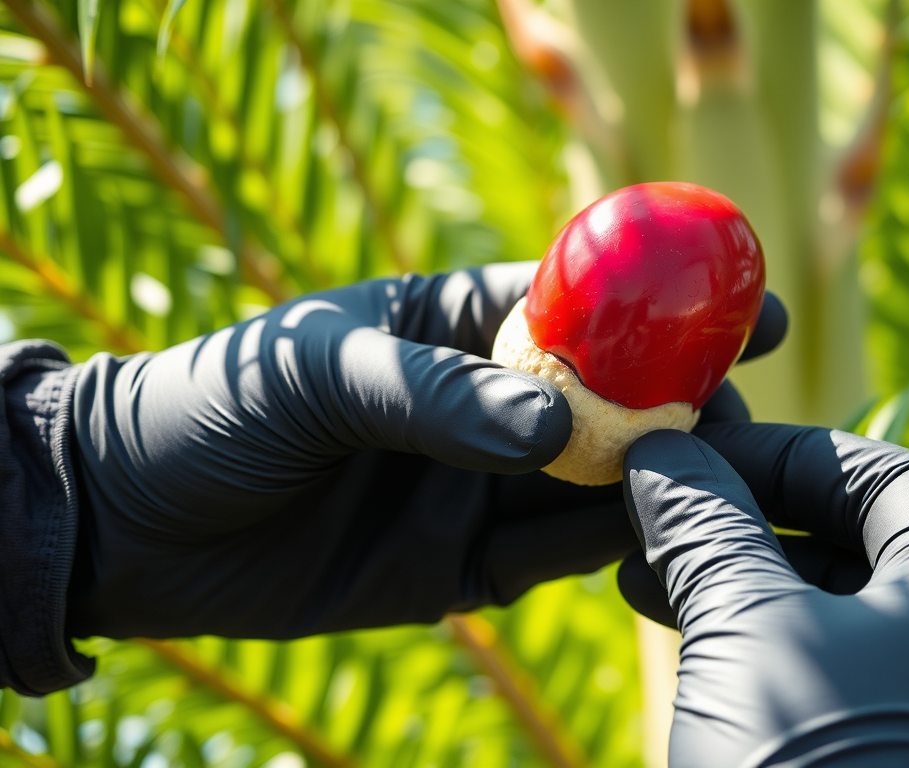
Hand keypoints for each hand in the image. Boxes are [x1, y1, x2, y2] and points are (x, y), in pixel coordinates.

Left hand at [63, 263, 785, 639]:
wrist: (134, 527)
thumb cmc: (218, 406)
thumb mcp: (319, 374)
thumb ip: (433, 392)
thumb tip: (554, 425)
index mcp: (452, 327)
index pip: (578, 304)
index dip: (662, 301)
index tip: (745, 303)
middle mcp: (482, 405)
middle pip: (610, 397)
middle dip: (683, 400)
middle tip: (747, 414)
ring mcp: (479, 487)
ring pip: (595, 482)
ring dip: (659, 480)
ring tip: (729, 481)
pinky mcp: (466, 568)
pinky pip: (554, 554)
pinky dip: (607, 547)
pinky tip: (656, 538)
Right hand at [621, 424, 908, 767]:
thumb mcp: (746, 635)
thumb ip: (710, 526)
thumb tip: (662, 452)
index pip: (898, 479)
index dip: (794, 454)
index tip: (701, 452)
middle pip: (869, 546)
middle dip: (754, 517)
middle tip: (664, 504)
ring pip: (839, 618)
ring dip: (741, 579)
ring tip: (641, 571)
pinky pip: (830, 682)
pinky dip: (756, 644)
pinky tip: (679, 631)